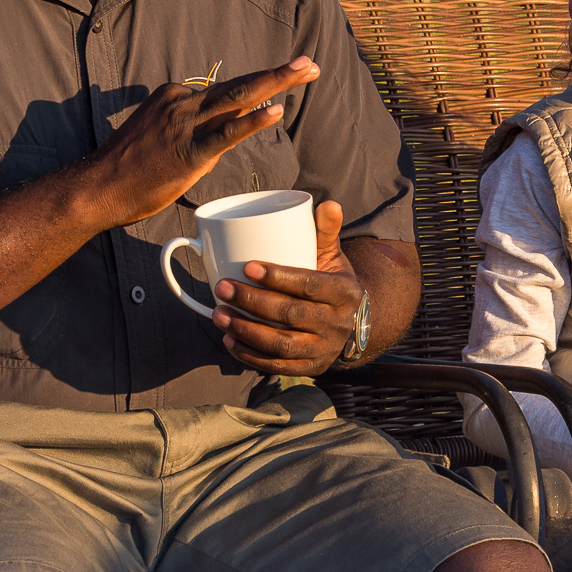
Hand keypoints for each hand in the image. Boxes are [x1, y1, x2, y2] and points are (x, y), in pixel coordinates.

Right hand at [82, 57, 322, 226]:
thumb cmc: (128, 167)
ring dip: (276, 83)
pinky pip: (227, 133)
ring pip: (239, 98)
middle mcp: (184, 103)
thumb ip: (189, 131)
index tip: (286, 76)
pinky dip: (254, 121)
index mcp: (177, 97)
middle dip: (278, 74)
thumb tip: (216, 140)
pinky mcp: (190, 151)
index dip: (259, 84)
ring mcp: (187, 125)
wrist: (99, 186)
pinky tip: (276, 110)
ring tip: (305, 71)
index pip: (226, 89)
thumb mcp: (157, 134)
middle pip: (240, 85)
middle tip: (309, 63)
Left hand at [211, 199, 365, 375]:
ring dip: (246, 330)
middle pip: (291, 314)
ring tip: (219, 315)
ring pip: (282, 345)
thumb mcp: (333, 257)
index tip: (247, 266)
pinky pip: (278, 367)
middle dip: (252, 302)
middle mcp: (337, 324)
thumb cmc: (332, 283)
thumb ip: (325, 231)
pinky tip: (229, 340)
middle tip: (222, 288)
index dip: (278, 277)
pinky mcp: (310, 368)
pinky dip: (250, 356)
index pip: (309, 285)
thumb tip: (326, 204)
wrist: (352, 324)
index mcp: (343, 293)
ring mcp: (323, 349)